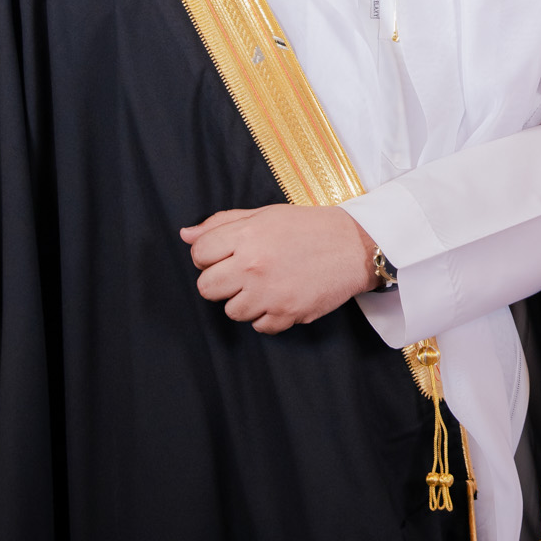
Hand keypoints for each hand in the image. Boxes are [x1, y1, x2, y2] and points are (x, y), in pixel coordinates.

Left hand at [183, 205, 380, 333]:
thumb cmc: (310, 228)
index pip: (199, 254)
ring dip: (245, 301)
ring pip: (231, 311)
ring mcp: (269, 293)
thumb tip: (186, 235)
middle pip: (207, 288)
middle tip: (242, 274)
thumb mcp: (266, 214)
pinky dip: (268, 316)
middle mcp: (253, 265)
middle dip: (220, 282)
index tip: (225, 256)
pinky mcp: (287, 314)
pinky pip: (259, 326)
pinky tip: (282, 297)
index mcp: (247, 236)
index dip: (209, 256)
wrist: (355, 246)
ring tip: (267, 285)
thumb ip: (223, 223)